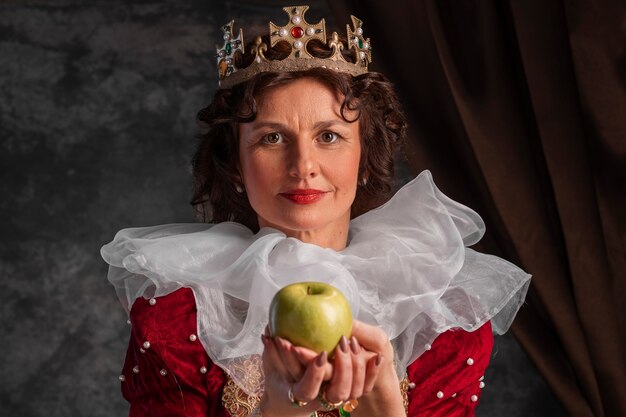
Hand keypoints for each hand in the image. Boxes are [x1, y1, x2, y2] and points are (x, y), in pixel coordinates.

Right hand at [260, 321, 386, 415]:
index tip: (321, 354)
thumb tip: (269, 330)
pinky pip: (364, 386)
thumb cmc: (280, 379)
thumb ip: (271, 348)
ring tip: (354, 343)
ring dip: (356, 366)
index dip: (316, 372)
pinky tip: (376, 356)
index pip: (309, 388)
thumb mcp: (272, 364)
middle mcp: (321, 399)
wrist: (291, 402)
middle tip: (343, 342)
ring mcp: (338, 397)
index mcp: (300, 393)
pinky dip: (371, 372)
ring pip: (353, 390)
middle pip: (338, 390)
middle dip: (343, 367)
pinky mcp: (350, 392)